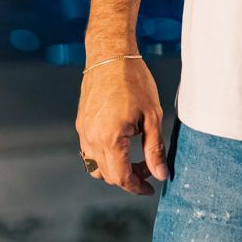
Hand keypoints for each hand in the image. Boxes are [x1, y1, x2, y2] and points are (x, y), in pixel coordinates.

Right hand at [75, 56, 169, 195]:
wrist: (110, 55)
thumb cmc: (134, 81)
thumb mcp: (152, 115)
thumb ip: (154, 148)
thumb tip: (160, 174)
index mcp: (109, 138)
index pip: (120, 177)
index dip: (136, 186)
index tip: (151, 187)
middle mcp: (91, 139)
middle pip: (107, 175)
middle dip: (128, 178)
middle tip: (148, 168)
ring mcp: (83, 131)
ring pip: (95, 166)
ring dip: (114, 169)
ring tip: (135, 158)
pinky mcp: (81, 123)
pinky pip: (89, 152)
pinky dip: (104, 157)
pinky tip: (121, 145)